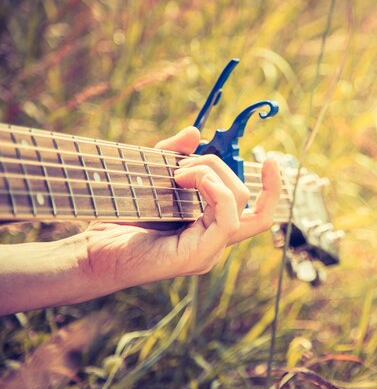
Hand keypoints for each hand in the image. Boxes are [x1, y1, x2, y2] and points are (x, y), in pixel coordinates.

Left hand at [83, 126, 280, 288]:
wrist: (92, 253)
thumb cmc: (119, 221)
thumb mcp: (151, 179)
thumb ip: (172, 156)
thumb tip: (194, 132)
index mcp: (210, 229)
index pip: (257, 212)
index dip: (272, 188)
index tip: (272, 162)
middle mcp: (215, 242)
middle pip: (246, 197)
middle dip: (218, 166)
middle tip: (182, 164)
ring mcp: (209, 251)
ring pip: (239, 201)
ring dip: (211, 173)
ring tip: (177, 173)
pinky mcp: (199, 256)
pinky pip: (227, 217)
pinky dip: (213, 189)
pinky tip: (186, 180)